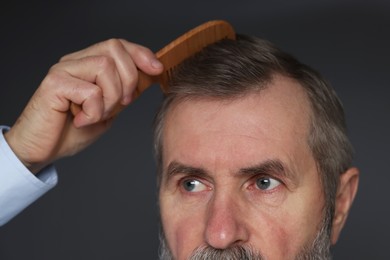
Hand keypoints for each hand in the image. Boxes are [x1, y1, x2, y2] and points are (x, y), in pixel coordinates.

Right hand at [4, 39, 162, 172]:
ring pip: (105, 67)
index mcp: (87, 64)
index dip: (140, 54)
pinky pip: (91, 91)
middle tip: (122, 105)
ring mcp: (63, 70)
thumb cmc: (73, 131)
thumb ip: (123, 92)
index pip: (118, 45)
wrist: (43, 150)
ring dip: (111, 98)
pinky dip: (94, 112)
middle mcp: (74, 62)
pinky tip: (81, 121)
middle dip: (129, 80)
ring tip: (97, 115)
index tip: (157, 69)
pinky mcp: (54, 84)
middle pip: (114, 49)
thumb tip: (148, 76)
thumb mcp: (108, 110)